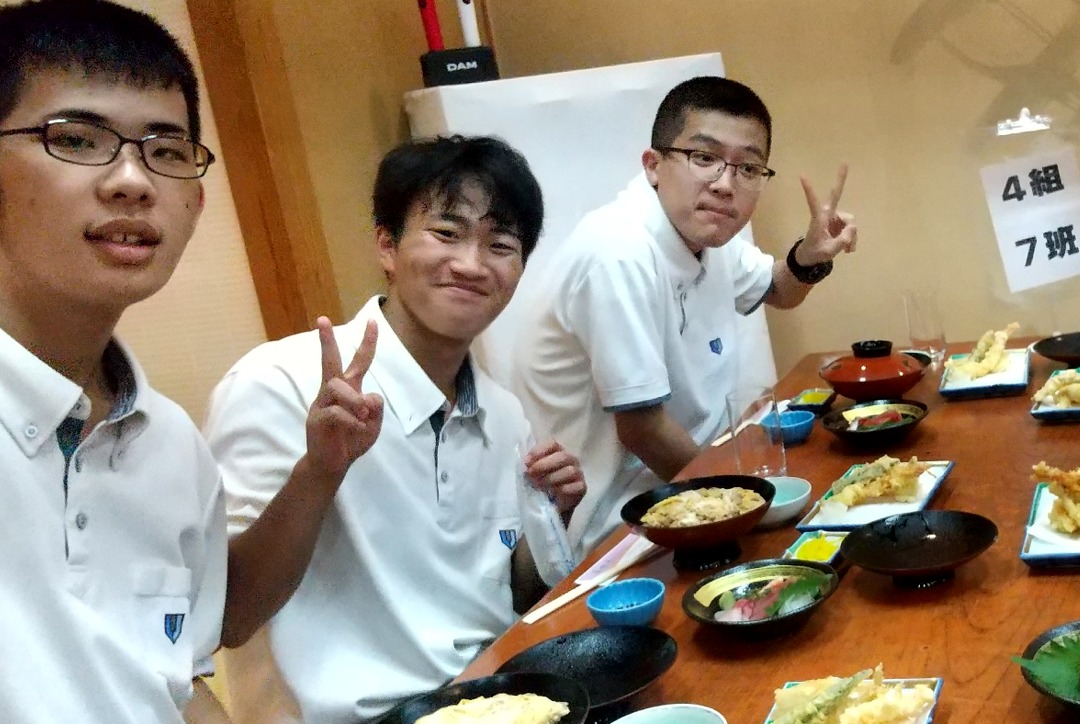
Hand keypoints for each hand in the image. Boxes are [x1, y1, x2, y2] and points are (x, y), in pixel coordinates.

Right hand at [305, 316, 383, 483]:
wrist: (332, 465)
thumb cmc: (351, 440)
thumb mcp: (373, 424)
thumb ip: (376, 408)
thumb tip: (369, 397)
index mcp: (349, 389)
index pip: (359, 361)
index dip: (367, 342)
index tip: (372, 321)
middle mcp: (332, 391)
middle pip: (330, 362)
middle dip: (327, 341)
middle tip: (321, 320)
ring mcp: (322, 404)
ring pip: (337, 386)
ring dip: (355, 400)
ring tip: (362, 415)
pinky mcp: (316, 420)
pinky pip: (335, 412)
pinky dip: (351, 420)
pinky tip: (358, 427)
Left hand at [523, 440, 585, 519]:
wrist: (552, 506)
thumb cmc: (542, 485)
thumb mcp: (533, 474)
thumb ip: (530, 466)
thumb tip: (525, 464)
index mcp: (557, 452)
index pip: (552, 444)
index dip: (539, 451)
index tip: (526, 462)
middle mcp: (570, 459)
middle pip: (562, 456)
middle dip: (544, 465)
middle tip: (531, 474)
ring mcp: (578, 473)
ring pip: (569, 471)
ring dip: (551, 478)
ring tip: (539, 486)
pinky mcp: (582, 488)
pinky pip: (575, 486)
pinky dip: (562, 490)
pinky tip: (552, 494)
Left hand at [798, 163, 856, 265]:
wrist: (812, 258)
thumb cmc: (814, 253)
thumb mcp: (828, 251)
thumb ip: (842, 240)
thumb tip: (853, 228)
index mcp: (818, 219)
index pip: (813, 202)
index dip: (808, 190)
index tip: (801, 176)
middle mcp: (828, 214)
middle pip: (836, 194)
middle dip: (841, 179)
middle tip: (845, 162)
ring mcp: (836, 218)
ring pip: (850, 222)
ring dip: (851, 237)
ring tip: (848, 250)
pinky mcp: (841, 224)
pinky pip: (852, 230)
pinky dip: (852, 240)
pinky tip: (849, 249)